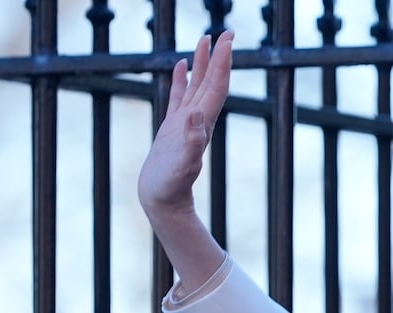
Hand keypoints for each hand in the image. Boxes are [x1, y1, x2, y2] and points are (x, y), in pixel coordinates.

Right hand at [137, 31, 233, 220]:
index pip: (216, 86)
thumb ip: (192, 143)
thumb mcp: (183, 165)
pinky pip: (178, 96)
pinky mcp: (172, 128)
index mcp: (202, 123)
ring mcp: (185, 123)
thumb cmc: (171, 187)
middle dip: (218, 56)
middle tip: (226, 31)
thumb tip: (198, 116)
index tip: (229, 40)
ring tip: (204, 39)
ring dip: (202, 63)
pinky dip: (181, 78)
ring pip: (196, 85)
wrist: (163, 202)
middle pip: (211, 81)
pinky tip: (181, 65)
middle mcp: (197, 120)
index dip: (223, 63)